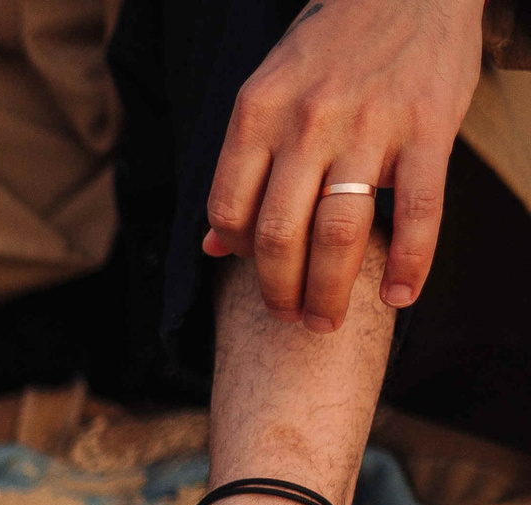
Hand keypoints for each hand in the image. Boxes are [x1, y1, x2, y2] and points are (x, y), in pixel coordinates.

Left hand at [203, 0, 483, 330]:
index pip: (228, 210)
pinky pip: (418, 211)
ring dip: (329, 291)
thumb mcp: (267, 92)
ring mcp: (369, 126)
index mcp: (257, 114)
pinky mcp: (428, 128)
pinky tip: (398, 294)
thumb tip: (213, 246)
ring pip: (337, 234)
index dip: (236, 256)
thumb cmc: (330, 46)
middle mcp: (306, 122)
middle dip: (279, 292)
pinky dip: (409, 263)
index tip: (252, 273)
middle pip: (278, 235)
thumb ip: (241, 165)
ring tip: (326, 321)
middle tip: (289, 319)